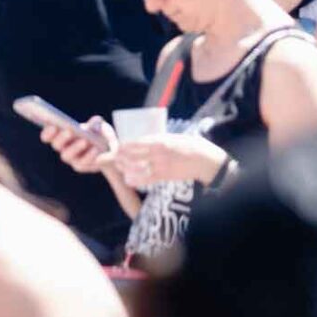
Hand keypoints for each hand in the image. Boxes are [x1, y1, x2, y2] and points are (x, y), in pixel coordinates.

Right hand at [40, 116, 116, 174]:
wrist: (109, 149)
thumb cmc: (98, 133)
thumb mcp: (99, 125)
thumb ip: (96, 123)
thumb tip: (94, 124)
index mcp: (60, 135)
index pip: (48, 135)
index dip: (48, 132)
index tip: (53, 125)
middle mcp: (62, 148)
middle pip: (56, 144)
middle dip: (61, 137)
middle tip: (69, 131)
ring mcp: (71, 158)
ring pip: (67, 155)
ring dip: (74, 147)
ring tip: (84, 141)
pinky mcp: (80, 166)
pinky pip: (81, 163)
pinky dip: (88, 156)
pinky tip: (95, 149)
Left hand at [111, 133, 228, 188]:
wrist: (203, 160)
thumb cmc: (187, 145)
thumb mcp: (170, 137)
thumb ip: (156, 139)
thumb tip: (140, 141)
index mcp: (159, 140)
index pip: (135, 143)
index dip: (122, 146)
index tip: (116, 147)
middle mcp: (158, 153)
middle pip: (131, 156)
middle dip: (119, 157)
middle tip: (113, 157)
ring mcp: (160, 166)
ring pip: (136, 168)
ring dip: (125, 168)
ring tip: (119, 166)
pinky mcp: (164, 176)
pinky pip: (145, 179)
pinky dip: (134, 179)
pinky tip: (128, 178)